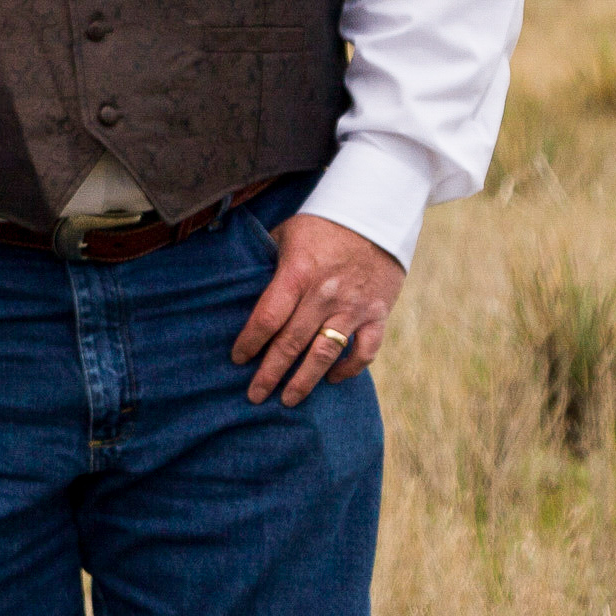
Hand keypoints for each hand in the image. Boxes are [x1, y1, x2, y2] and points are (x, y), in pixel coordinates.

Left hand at [230, 210, 402, 406]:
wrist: (376, 214)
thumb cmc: (322, 224)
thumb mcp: (285, 234)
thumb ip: (266, 261)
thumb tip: (239, 282)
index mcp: (297, 274)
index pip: (268, 317)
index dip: (250, 341)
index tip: (237, 359)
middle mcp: (325, 295)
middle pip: (292, 343)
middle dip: (270, 372)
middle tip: (254, 396)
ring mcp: (353, 308)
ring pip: (325, 354)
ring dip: (305, 380)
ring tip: (288, 400)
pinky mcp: (377, 314)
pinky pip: (365, 351)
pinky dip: (349, 368)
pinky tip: (332, 379)